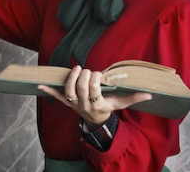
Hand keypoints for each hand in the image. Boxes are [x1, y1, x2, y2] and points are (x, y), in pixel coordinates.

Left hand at [37, 65, 153, 126]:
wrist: (96, 120)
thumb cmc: (109, 108)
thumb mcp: (121, 104)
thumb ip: (134, 98)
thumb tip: (149, 94)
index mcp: (98, 105)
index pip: (94, 91)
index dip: (95, 81)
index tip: (99, 74)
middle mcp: (84, 105)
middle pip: (80, 89)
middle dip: (84, 77)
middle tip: (89, 70)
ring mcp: (74, 104)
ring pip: (68, 91)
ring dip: (70, 78)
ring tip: (77, 68)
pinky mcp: (66, 101)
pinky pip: (56, 97)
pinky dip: (48, 91)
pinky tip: (39, 85)